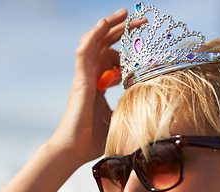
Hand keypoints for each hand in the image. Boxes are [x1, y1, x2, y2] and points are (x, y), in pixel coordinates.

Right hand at [48, 9, 141, 167]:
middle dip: (123, 31)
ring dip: (109, 26)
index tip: (144, 43)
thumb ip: (127, 109)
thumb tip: (145, 106)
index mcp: (98, 85)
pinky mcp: (79, 80)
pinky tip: (105, 23)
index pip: (112, 58)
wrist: (74, 150)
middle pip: (105, 45)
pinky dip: (93, 35)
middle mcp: (90, 77)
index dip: (126, 48)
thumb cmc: (92, 140)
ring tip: (125, 13)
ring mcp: (84, 77)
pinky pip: (84, 51)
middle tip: (141, 21)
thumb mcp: (117, 121)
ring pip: (94, 42)